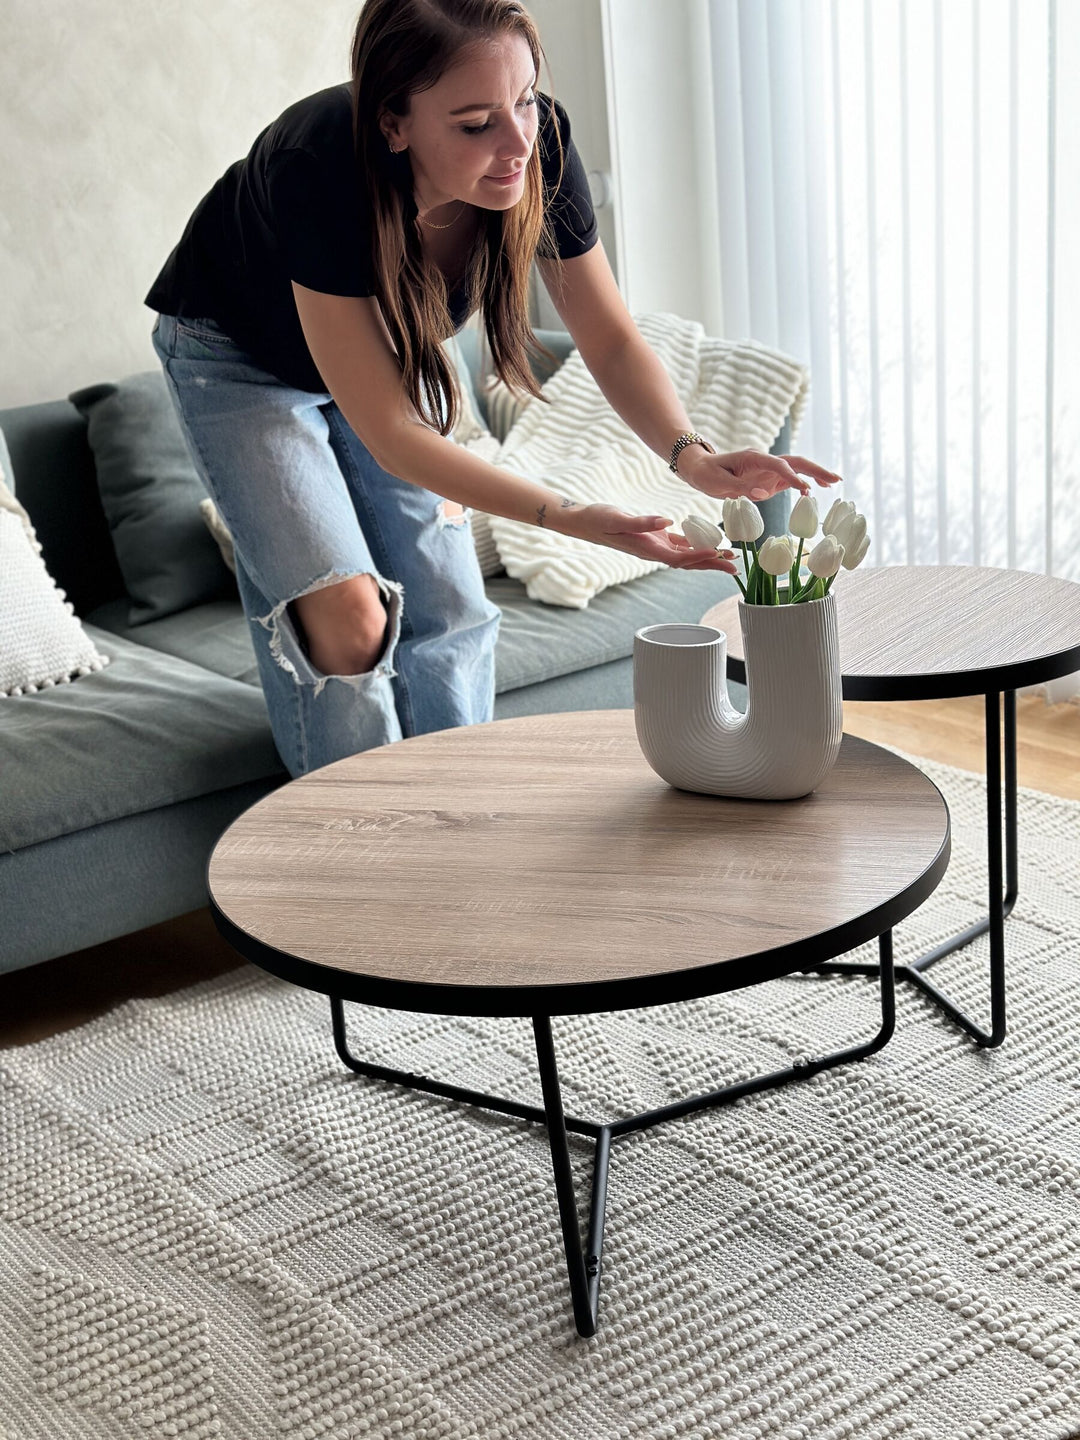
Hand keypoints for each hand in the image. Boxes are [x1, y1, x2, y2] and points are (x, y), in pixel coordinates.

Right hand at [566, 504, 738, 572]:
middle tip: (736, 567)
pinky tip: (711, 543)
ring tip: (730, 558)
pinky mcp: (656, 538)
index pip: (680, 558)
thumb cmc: (599, 520)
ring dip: (709, 557)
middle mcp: (655, 552)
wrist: (585, 522)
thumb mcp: (617, 519)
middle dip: (713, 565)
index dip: (699, 558)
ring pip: (688, 555)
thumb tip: (667, 522)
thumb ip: (642, 522)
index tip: (718, 555)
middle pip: (690, 562)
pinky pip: (681, 544)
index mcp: (648, 550)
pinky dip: (696, 545)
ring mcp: (656, 546)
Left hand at [680, 448, 842, 501]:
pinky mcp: (768, 480)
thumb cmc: (706, 474)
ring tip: (833, 483)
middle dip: (815, 470)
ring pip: (796, 469)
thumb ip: (741, 489)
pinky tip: (813, 492)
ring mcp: (768, 470)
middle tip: (835, 479)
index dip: (793, 477)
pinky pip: (789, 480)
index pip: (779, 465)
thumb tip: (763, 495)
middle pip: (795, 462)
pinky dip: (802, 484)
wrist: (700, 469)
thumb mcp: (718, 483)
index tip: (806, 489)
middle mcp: (764, 461)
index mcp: (753, 457)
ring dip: (814, 475)